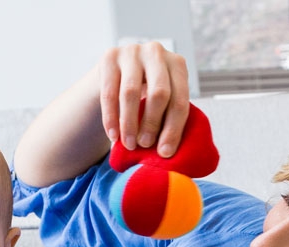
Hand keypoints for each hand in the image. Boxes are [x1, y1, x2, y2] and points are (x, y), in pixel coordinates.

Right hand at [99, 42, 190, 156]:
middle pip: (158, 93)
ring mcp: (132, 51)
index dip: (173, 128)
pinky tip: (113, 135)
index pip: (179, 99)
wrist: (119, 72)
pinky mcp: (109, 56)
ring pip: (130, 93)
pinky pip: (109, 93)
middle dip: (152, 124)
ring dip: (129, 123)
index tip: (165, 152)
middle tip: (145, 145)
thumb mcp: (164, 98)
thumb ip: (169, 115)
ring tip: (129, 144)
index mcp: (177, 64)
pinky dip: (111, 118)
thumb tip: (168, 152)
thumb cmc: (148, 93)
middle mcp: (157, 52)